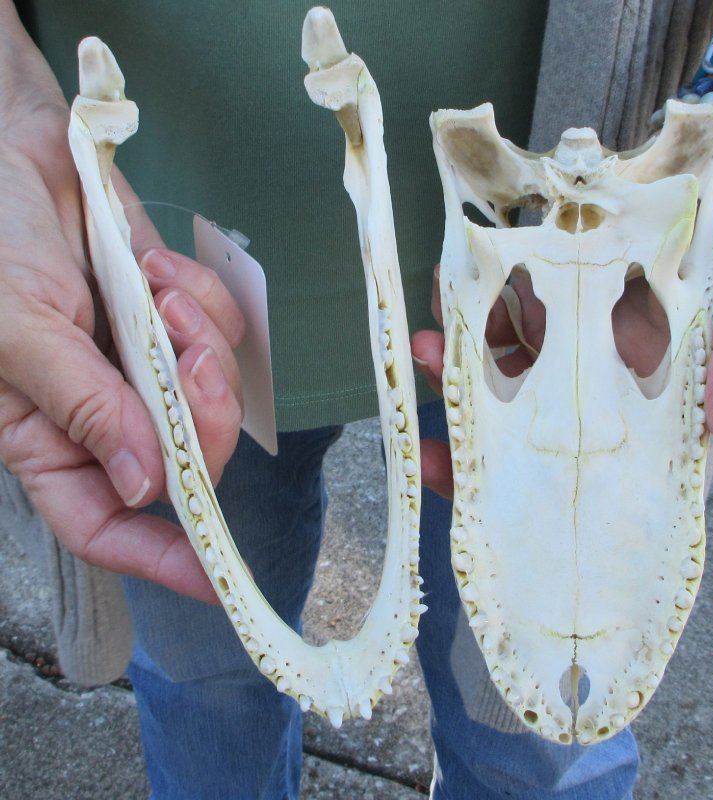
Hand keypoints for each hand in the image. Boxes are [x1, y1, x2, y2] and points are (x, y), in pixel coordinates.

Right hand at [0, 29, 243, 601]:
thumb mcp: (16, 327)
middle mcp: (104, 412)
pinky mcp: (174, 320)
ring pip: (213, 398)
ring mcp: (145, 367)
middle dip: (202, 414)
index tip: (217, 579)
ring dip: (200, 344)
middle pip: (186, 460)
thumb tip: (142, 486)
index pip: (107, 524)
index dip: (160, 559)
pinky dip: (202, 300)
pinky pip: (222, 333)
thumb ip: (81, 405)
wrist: (15, 152)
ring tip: (154, 291)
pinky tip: (155, 268)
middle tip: (185, 351)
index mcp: (48, 437)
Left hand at [412, 121, 712, 496]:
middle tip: (435, 399)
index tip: (468, 482)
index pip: (590, 454)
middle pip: (532, 410)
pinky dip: (475, 291)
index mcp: (655, 391)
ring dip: (461, 351)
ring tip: (428, 342)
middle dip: (473, 413)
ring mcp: (579, 320)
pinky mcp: (558, 275)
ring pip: (509, 352)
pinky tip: (448, 283)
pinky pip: (508, 291)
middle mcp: (608, 366)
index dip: (528, 479)